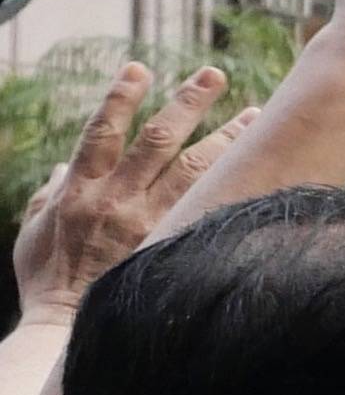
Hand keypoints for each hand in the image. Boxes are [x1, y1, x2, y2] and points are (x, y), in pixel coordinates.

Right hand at [16, 63, 234, 327]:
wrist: (68, 326)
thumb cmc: (46, 279)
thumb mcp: (33, 230)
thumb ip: (48, 194)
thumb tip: (61, 168)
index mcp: (79, 189)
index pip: (101, 130)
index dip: (119, 97)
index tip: (138, 68)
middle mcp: (116, 198)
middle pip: (158, 139)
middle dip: (187, 103)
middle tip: (213, 74)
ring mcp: (148, 221)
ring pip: (194, 168)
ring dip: (225, 137)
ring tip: (254, 113)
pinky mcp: (172, 243)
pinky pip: (208, 206)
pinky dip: (233, 184)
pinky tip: (261, 168)